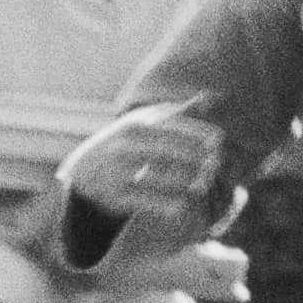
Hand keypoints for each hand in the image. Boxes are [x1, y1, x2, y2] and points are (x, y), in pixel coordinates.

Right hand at [61, 106, 223, 225]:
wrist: (83, 173)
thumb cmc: (125, 145)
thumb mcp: (145, 124)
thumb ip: (177, 114)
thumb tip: (208, 95)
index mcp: (136, 125)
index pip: (169, 126)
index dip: (196, 133)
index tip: (220, 140)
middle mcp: (124, 144)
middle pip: (164, 149)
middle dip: (193, 158)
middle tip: (217, 165)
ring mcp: (116, 169)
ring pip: (155, 174)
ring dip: (183, 180)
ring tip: (204, 185)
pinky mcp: (113, 194)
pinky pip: (143, 199)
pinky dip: (164, 203)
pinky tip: (183, 207)